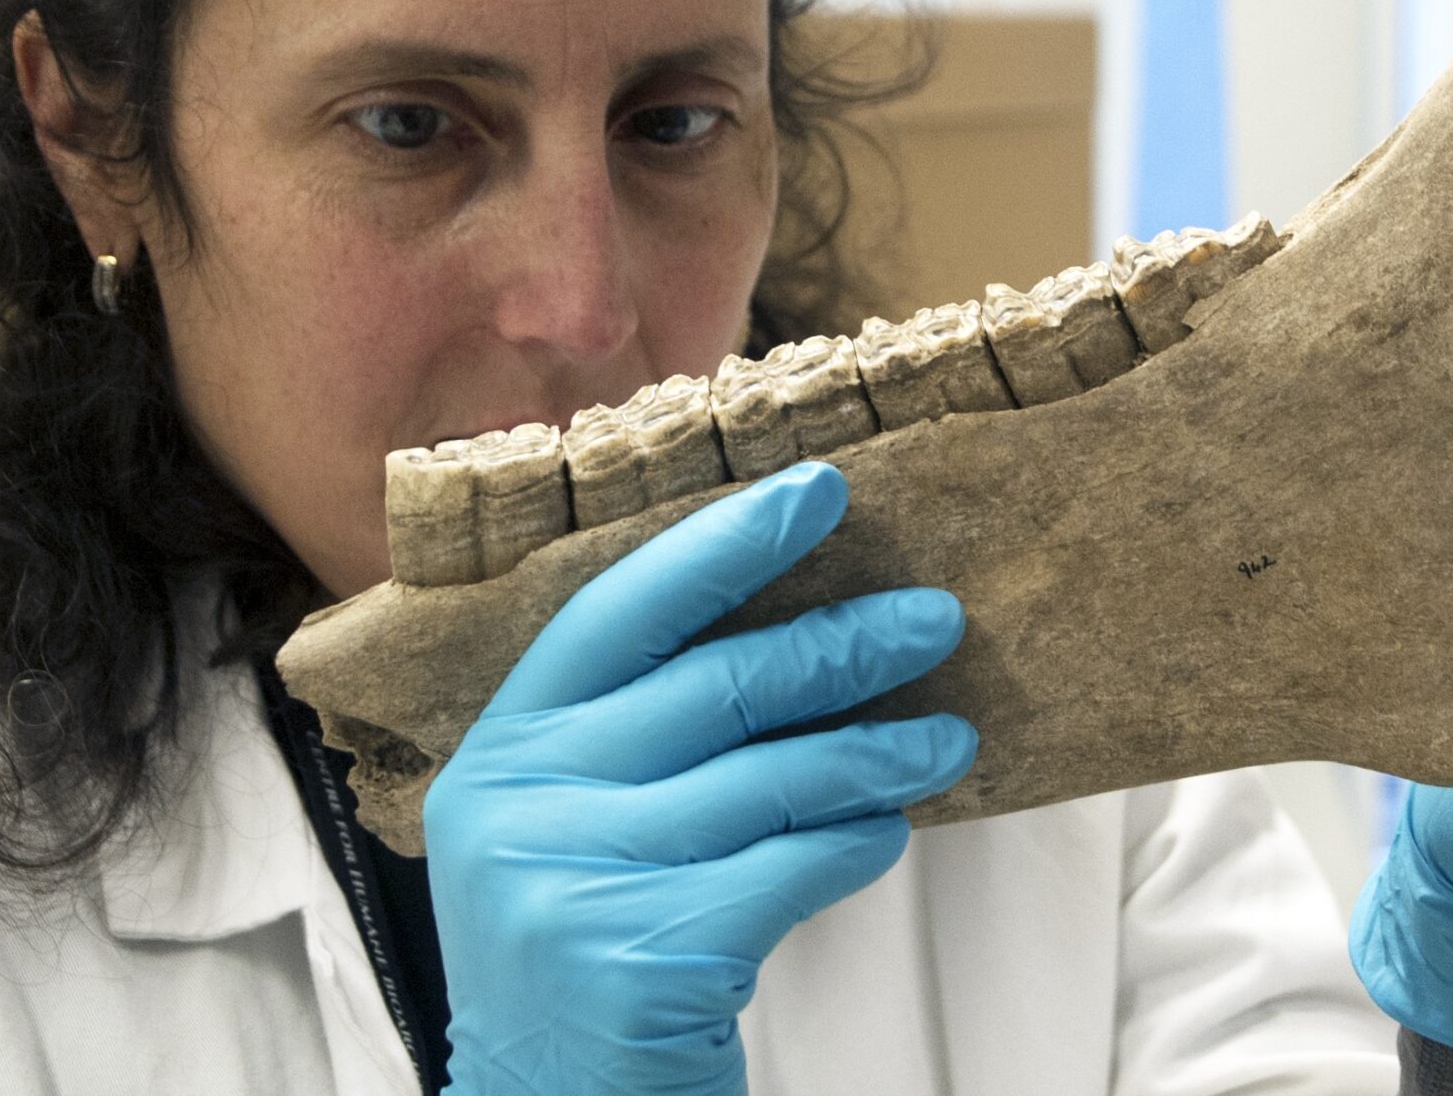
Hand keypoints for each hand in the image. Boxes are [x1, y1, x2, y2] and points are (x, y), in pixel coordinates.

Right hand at [425, 462, 976, 1094]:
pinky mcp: (641, 958)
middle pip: (716, 686)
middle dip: (842, 644)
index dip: (726, 545)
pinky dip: (854, 844)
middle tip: (936, 618)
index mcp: (501, 749)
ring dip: (879, 752)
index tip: (824, 492)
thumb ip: (638, 741)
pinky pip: (788, 868)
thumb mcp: (572, 832)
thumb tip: (801, 633)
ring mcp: (573, 882)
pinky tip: (890, 831)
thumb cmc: (585, 960)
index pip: (622, 611)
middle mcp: (521, 805)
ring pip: (770, 778)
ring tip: (951, 741)